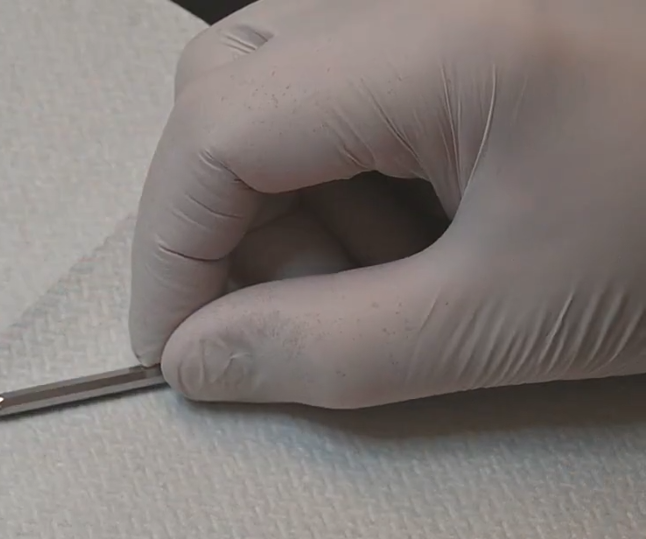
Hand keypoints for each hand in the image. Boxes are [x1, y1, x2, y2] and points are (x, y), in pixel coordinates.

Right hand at [130, 0, 645, 407]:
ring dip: (278, 198)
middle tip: (283, 324)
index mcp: (433, 34)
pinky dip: (335, 168)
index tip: (177, 356)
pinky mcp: (460, 15)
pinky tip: (407, 233)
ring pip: (266, 78)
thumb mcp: (510, 316)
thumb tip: (201, 361)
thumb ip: (331, 350)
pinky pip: (336, 77)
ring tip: (372, 282)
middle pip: (222, 87)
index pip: (213, 134)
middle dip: (222, 223)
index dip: (169, 256)